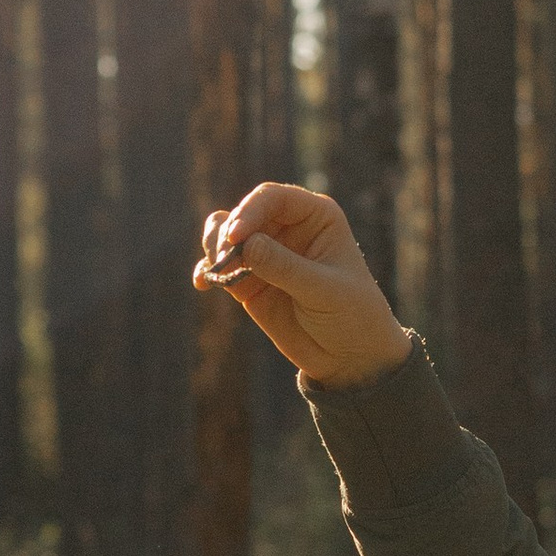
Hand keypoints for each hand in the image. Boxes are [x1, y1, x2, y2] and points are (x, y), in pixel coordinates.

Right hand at [192, 184, 414, 390]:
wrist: (350, 356)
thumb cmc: (352, 315)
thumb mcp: (324, 291)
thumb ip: (285, 267)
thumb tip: (246, 244)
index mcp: (315, 217)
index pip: (273, 198)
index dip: (249, 211)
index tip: (235, 237)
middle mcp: (288, 228)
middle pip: (243, 214)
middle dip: (227, 235)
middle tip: (223, 262)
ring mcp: (266, 254)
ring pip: (224, 235)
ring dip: (213, 248)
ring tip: (214, 273)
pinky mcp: (250, 280)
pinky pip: (219, 265)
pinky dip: (207, 270)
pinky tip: (203, 283)